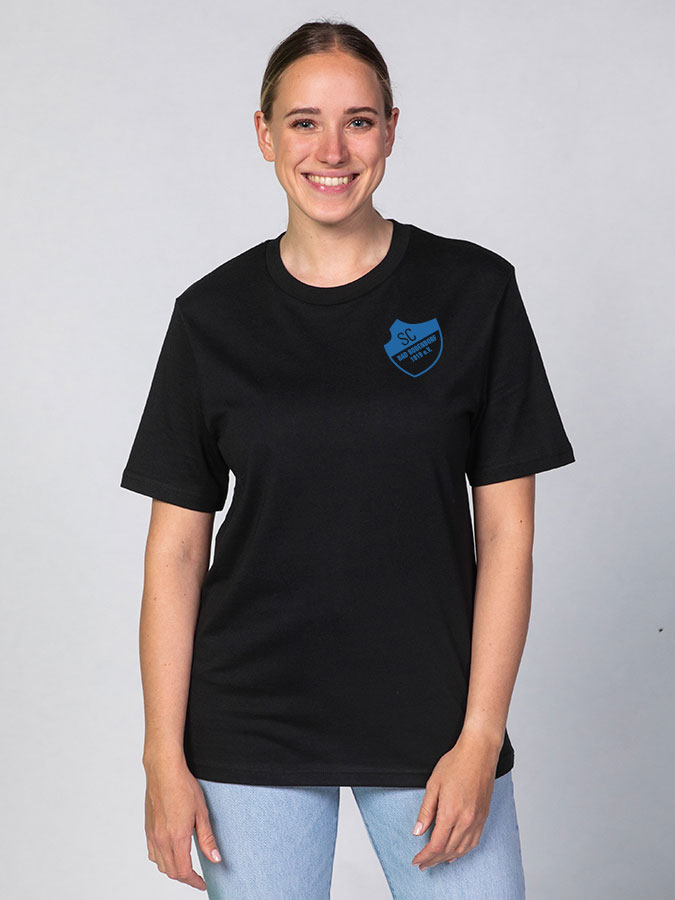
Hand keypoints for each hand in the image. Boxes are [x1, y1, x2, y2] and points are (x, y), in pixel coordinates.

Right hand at [144, 755, 221, 889]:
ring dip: (173, 870)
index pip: (184, 871)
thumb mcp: (201, 812)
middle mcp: (161, 839)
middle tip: (197, 878)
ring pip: (160, 865)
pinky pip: (153, 853)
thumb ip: (207, 838)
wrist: (163, 770)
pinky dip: (162, 860)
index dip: (194, 882)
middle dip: (185, 878)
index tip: (202, 884)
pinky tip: (170, 853)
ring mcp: (152, 835)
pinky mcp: (148, 829)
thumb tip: (215, 858)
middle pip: (171, 872)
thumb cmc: (182, 786)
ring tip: (186, 867)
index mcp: (176, 837)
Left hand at [411, 730, 500, 871]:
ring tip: (436, 861)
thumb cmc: (455, 764)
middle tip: (423, 864)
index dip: (425, 855)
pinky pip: (473, 841)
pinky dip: (463, 851)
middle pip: (448, 850)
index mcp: (451, 812)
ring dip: (447, 858)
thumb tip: (418, 831)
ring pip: (462, 849)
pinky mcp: (483, 816)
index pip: (436, 844)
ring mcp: (477, 819)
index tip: (416, 860)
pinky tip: (455, 852)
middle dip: (434, 860)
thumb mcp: (433, 784)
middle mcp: (466, 820)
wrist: (479, 753)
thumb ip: (426, 810)